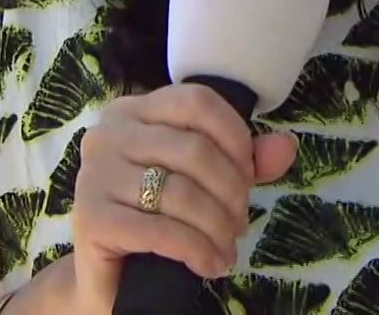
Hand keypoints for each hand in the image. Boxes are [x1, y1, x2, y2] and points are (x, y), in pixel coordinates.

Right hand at [65, 83, 297, 314]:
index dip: (235, 137)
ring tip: (227, 248)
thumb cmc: (155, 217)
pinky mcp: (91, 219)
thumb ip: (243, 160)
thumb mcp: (202, 181)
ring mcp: (94, 175)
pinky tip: (209, 265)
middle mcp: (108, 134)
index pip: (197, 102)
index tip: (250, 175)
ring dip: (217, 227)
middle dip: (231, 192)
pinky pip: (161, 230)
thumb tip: (287, 147)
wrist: (108, 276)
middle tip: (239, 223)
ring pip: (180, 192)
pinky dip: (196, 251)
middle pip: (194, 149)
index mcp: (133, 111)